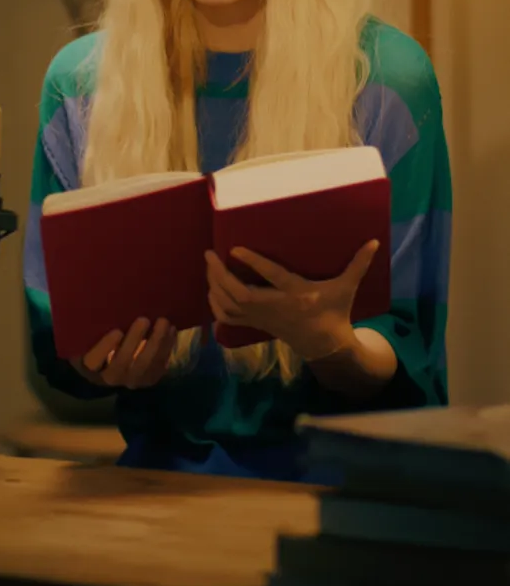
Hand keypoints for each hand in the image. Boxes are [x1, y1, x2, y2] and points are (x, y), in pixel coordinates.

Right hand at [69, 317, 176, 388]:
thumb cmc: (98, 342)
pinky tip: (171, 331)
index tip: (117, 331)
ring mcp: (131, 380)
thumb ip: (94, 326)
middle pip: (123, 362)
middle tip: (144, 319)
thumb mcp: (89, 337)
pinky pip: (159, 366)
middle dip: (135, 340)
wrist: (112, 367)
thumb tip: (105, 300)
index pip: (93, 361)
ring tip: (164, 323)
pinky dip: (167, 348)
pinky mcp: (148, 379)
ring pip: (145, 366)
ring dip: (157, 343)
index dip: (105, 347)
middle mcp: (111, 377)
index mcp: (90, 366)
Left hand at [205, 241, 379, 361]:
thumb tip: (375, 241)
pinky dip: (216, 306)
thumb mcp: (346, 288)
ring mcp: (264, 317)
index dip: (253, 263)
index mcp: (296, 293)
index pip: (272, 277)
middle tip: (209, 255)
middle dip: (221, 276)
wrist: (325, 344)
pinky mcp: (257, 323)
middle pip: (241, 294)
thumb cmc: (334, 311)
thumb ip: (358, 264)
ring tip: (208, 266)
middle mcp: (276, 306)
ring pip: (230, 307)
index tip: (235, 248)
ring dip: (215, 288)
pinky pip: (229, 318)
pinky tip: (211, 290)